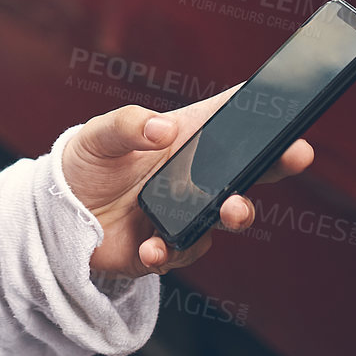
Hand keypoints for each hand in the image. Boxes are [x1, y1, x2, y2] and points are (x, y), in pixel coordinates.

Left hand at [60, 91, 314, 278]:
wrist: (59, 217)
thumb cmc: (86, 162)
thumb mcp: (97, 134)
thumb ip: (127, 125)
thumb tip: (163, 130)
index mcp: (183, 135)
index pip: (230, 117)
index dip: (264, 109)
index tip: (293, 103)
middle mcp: (193, 174)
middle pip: (246, 167)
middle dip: (277, 161)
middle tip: (296, 154)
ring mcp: (185, 212)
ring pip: (227, 214)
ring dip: (236, 212)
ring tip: (230, 210)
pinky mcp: (167, 247)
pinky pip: (182, 252)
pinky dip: (170, 251)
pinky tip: (152, 247)